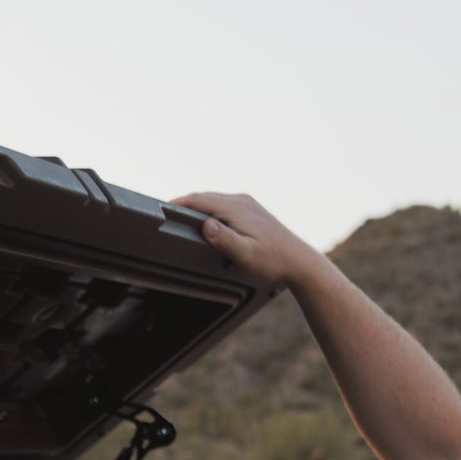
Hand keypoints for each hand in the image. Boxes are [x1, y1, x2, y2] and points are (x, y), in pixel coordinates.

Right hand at [172, 191, 333, 290]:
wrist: (299, 262)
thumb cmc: (273, 261)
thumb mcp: (245, 255)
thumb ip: (224, 239)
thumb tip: (206, 224)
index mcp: (236, 208)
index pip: (199, 200)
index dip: (178, 203)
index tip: (161, 209)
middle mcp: (242, 201)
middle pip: (205, 197)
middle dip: (185, 204)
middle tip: (165, 215)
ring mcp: (248, 203)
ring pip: (214, 200)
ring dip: (197, 206)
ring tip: (181, 217)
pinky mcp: (252, 210)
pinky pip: (223, 205)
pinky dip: (209, 210)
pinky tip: (206, 220)